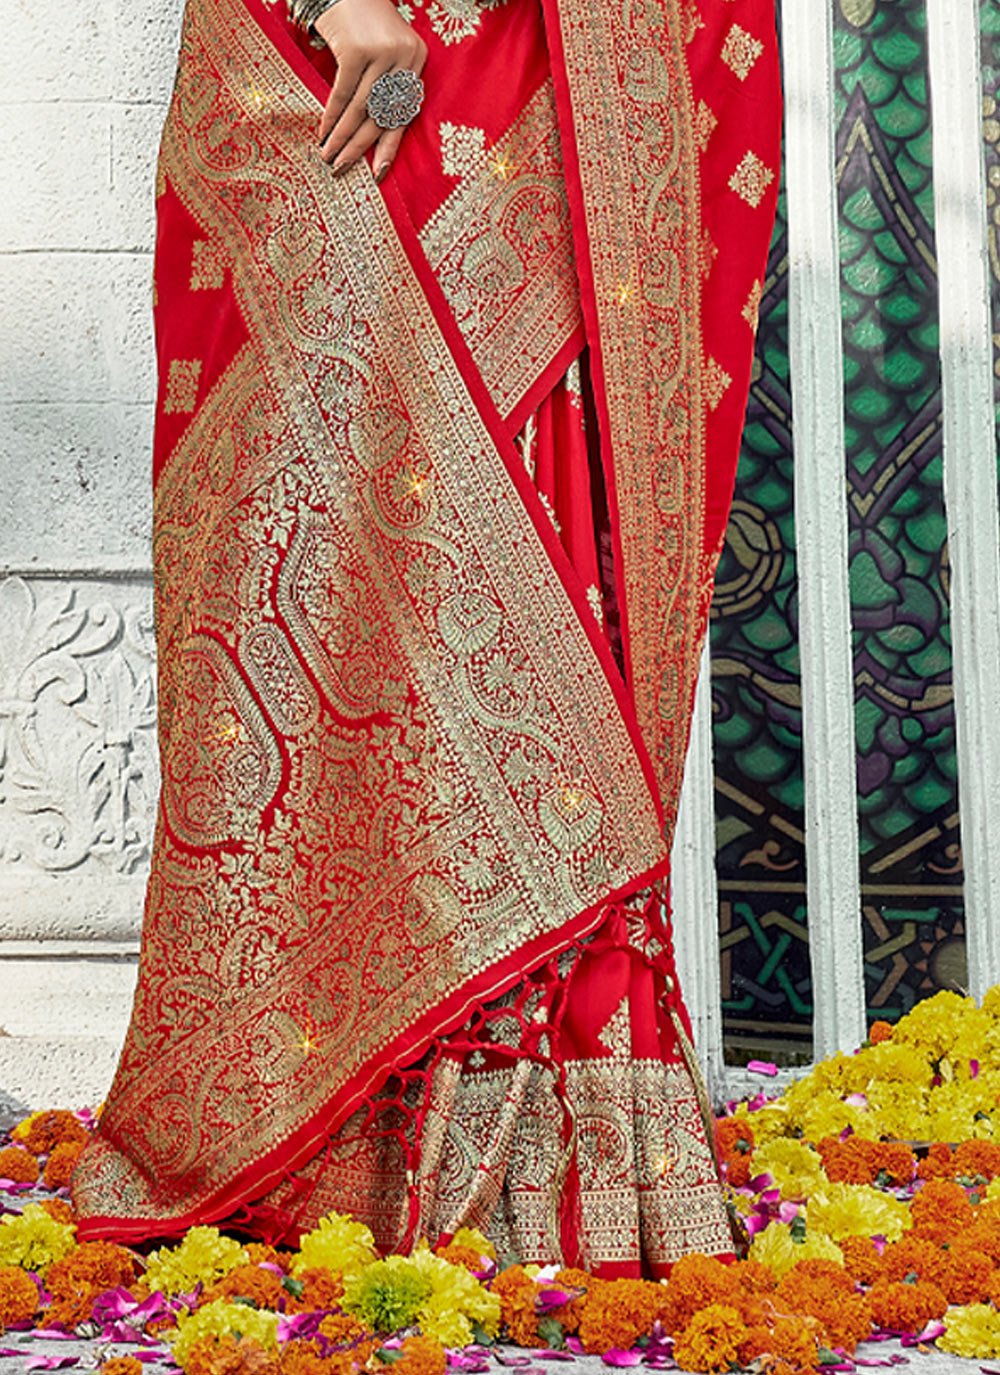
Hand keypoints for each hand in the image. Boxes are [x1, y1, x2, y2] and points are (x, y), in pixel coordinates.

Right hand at [314, 0, 427, 182]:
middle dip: (360, 146)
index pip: (404, 112)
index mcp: (417, 59)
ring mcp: (382, 52)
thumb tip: (371, 136)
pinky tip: (324, 132)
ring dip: (343, 136)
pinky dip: (332, 115)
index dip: (390, 145)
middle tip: (342, 168)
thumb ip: (385, 86)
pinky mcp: (358, 49)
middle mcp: (405, 56)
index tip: (379, 172)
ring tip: (329, 155)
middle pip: (383, 113)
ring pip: (363, 108)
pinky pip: (343, 93)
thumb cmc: (362, 24)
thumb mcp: (384, 52)